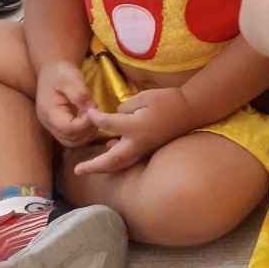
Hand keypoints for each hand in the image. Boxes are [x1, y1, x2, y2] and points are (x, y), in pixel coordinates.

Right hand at [36, 61, 98, 147]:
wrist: (52, 70)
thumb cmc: (61, 73)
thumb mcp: (71, 78)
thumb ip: (80, 94)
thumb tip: (93, 108)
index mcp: (50, 112)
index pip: (68, 129)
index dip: (85, 124)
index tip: (94, 111)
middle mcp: (49, 124)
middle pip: (70, 140)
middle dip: (87, 131)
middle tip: (98, 117)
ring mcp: (53, 126)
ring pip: (71, 142)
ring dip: (87, 135)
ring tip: (96, 119)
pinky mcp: (60, 126)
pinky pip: (72, 138)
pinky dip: (84, 134)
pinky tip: (92, 122)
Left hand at [74, 87, 194, 174]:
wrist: (191, 109)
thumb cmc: (168, 100)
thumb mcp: (144, 97)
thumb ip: (125, 108)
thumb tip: (115, 117)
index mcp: (135, 127)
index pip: (108, 124)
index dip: (96, 118)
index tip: (88, 113)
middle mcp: (138, 143)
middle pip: (112, 160)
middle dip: (94, 166)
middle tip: (77, 170)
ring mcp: (145, 149)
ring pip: (121, 163)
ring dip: (104, 168)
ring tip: (89, 169)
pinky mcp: (150, 149)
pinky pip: (130, 158)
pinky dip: (117, 160)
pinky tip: (110, 151)